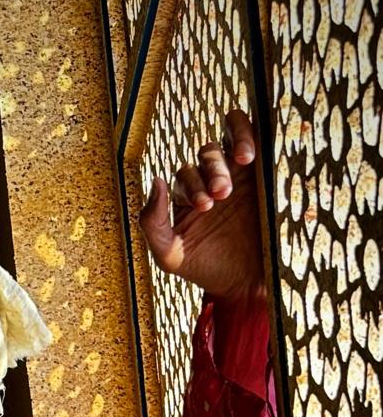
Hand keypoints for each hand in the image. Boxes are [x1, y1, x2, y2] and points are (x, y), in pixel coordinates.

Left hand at [139, 109, 264, 302]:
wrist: (246, 284)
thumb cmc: (207, 270)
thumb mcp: (170, 255)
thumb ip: (152, 223)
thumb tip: (156, 181)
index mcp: (190, 195)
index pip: (185, 174)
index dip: (192, 185)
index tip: (206, 207)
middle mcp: (213, 179)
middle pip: (206, 155)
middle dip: (211, 172)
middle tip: (221, 196)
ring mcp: (239, 172)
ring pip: (224, 142)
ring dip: (226, 157)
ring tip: (237, 173)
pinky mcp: (264, 170)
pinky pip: (251, 134)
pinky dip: (244, 132)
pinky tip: (248, 154)